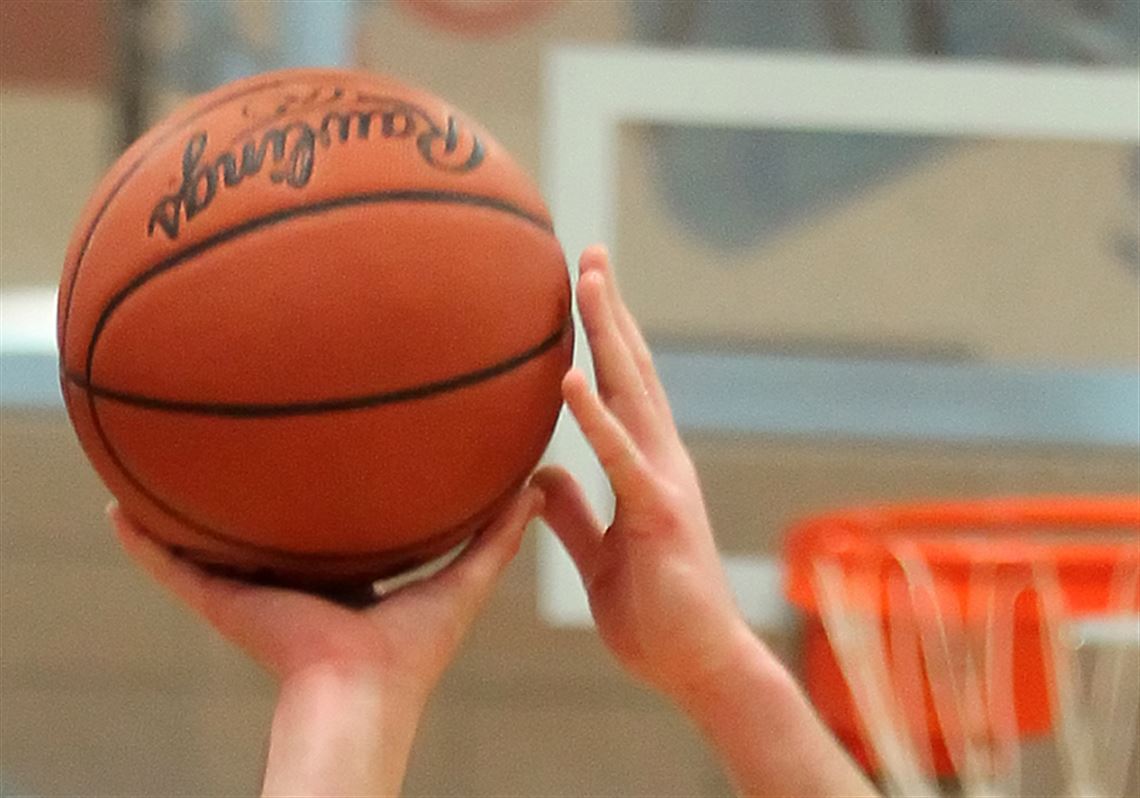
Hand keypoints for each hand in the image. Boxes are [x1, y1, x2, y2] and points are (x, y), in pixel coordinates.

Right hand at [110, 487, 541, 795]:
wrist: (359, 693)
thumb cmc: (412, 652)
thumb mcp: (462, 583)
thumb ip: (498, 538)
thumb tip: (537, 487)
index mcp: (340, 579)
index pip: (325, 527)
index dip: (322, 492)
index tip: (321, 446)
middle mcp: (288, 580)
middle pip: (262, 527)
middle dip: (250, 489)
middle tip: (235, 435)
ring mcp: (247, 589)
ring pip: (205, 542)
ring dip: (180, 509)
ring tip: (158, 457)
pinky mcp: (217, 600)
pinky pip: (168, 566)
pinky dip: (140, 541)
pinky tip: (113, 507)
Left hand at [535, 248, 878, 797]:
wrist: (701, 667)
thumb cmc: (656, 616)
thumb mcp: (598, 555)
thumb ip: (573, 511)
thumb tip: (540, 473)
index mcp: (647, 468)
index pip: (622, 388)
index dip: (605, 336)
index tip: (585, 288)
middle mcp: (662, 461)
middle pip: (631, 371)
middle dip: (610, 310)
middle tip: (589, 254)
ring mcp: (664, 482)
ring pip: (634, 394)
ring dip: (610, 335)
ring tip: (588, 281)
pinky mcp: (659, 515)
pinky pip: (621, 459)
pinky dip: (595, 417)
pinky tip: (570, 379)